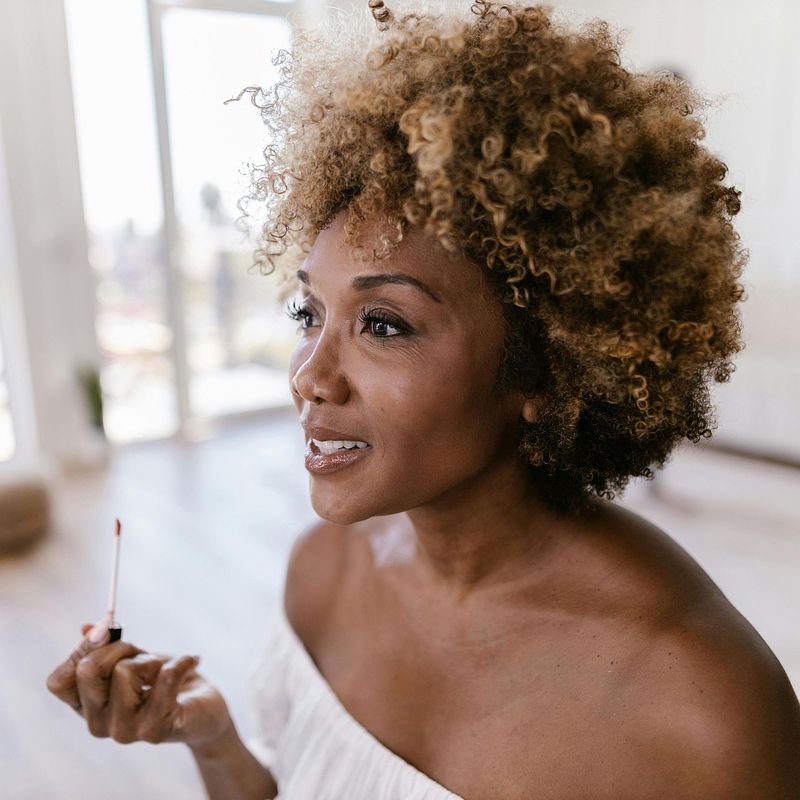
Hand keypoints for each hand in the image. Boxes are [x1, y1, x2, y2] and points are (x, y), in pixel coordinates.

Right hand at [46, 618, 233, 750]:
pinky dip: (182, 661)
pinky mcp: (155, 730)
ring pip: (124, 671)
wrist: (205, 710)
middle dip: (120, 647)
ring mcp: (123, 731)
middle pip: (87, 670)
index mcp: (86, 706)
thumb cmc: (165, 681)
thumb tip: (88, 626)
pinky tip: (191, 662)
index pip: (59, 681)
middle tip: (143, 651)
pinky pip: (164, 677)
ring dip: (152, 659)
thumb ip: (109, 646)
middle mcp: (97, 723)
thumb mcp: (135, 658)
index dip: (81, 649)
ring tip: (167, 667)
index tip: (107, 630)